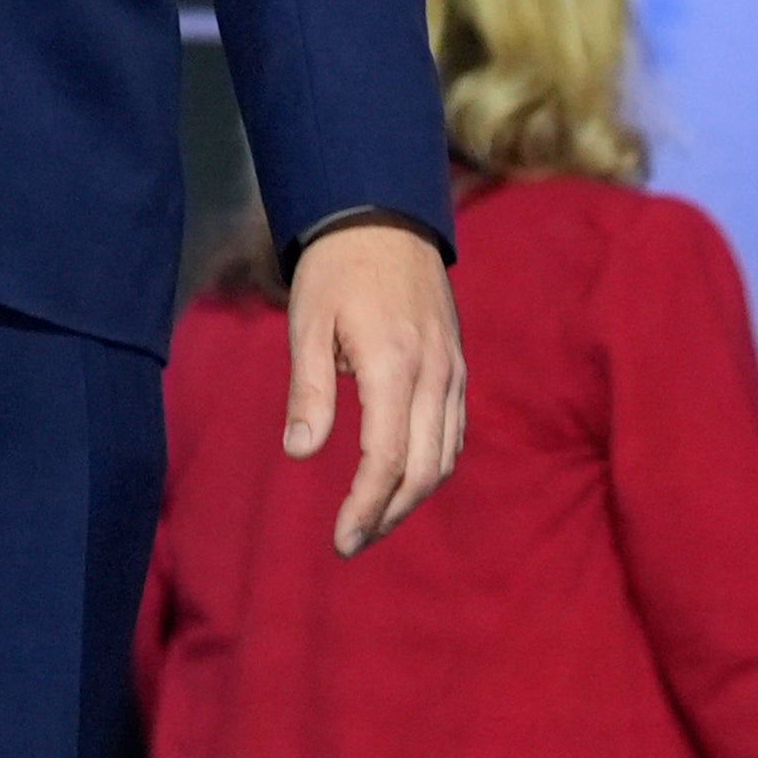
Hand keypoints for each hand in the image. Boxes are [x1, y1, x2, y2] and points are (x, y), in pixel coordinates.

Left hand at [285, 220, 463, 556]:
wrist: (384, 216)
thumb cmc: (335, 269)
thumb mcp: (307, 322)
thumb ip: (309, 390)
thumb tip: (300, 453)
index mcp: (393, 365)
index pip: (387, 459)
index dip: (366, 506)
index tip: (342, 540)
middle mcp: (434, 375)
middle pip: (424, 470)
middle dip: (390, 514)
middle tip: (353, 541)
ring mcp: (452, 371)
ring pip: (445, 457)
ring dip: (412, 497)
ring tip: (373, 518)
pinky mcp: (457, 366)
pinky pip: (453, 432)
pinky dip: (431, 465)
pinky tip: (402, 478)